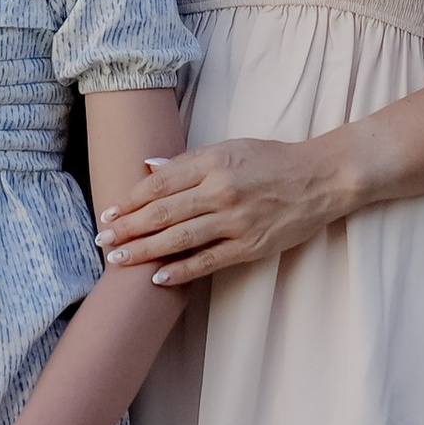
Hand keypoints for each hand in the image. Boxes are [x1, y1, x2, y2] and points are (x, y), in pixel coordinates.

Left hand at [97, 134, 343, 284]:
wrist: (321, 178)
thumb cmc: (272, 160)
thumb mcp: (230, 147)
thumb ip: (189, 161)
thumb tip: (148, 168)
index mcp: (213, 162)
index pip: (160, 184)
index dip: (131, 200)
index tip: (110, 212)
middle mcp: (221, 190)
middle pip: (163, 212)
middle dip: (128, 228)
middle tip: (103, 240)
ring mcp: (236, 220)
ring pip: (180, 238)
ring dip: (145, 250)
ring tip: (119, 260)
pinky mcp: (250, 245)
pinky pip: (208, 260)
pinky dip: (182, 270)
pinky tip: (158, 277)